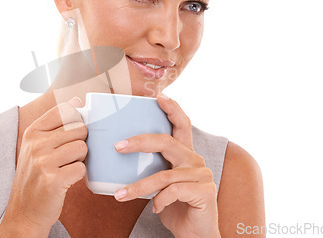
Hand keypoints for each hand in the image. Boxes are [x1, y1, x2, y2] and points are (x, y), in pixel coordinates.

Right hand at [2, 97, 87, 233]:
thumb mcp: (37, 146)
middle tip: (67, 157)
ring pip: (82, 147)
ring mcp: (43, 162)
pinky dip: (78, 175)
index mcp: (32, 132)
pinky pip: (82, 168)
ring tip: (66, 168)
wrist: (24, 212)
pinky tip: (66, 180)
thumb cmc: (36, 176)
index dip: (76, 119)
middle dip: (80, 142)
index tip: (72, 133)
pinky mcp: (53, 180)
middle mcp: (36, 144)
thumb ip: (56, 124)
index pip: (65, 110)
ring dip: (80, 159)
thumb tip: (78, 101)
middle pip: (79, 128)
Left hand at [113, 94, 219, 237]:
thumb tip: (121, 157)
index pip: (182, 125)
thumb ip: (153, 168)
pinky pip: (173, 192)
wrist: (196, 235)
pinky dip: (159, 200)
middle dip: (140, 141)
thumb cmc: (176, 207)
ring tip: (120, 196)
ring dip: (138, 187)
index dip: (172, 109)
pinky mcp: (203, 192)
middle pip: (166, 142)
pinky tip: (154, 208)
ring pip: (163, 175)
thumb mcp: (162, 184)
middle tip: (118, 146)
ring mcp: (201, 175)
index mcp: (185, 155)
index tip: (159, 97)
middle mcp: (195, 160)